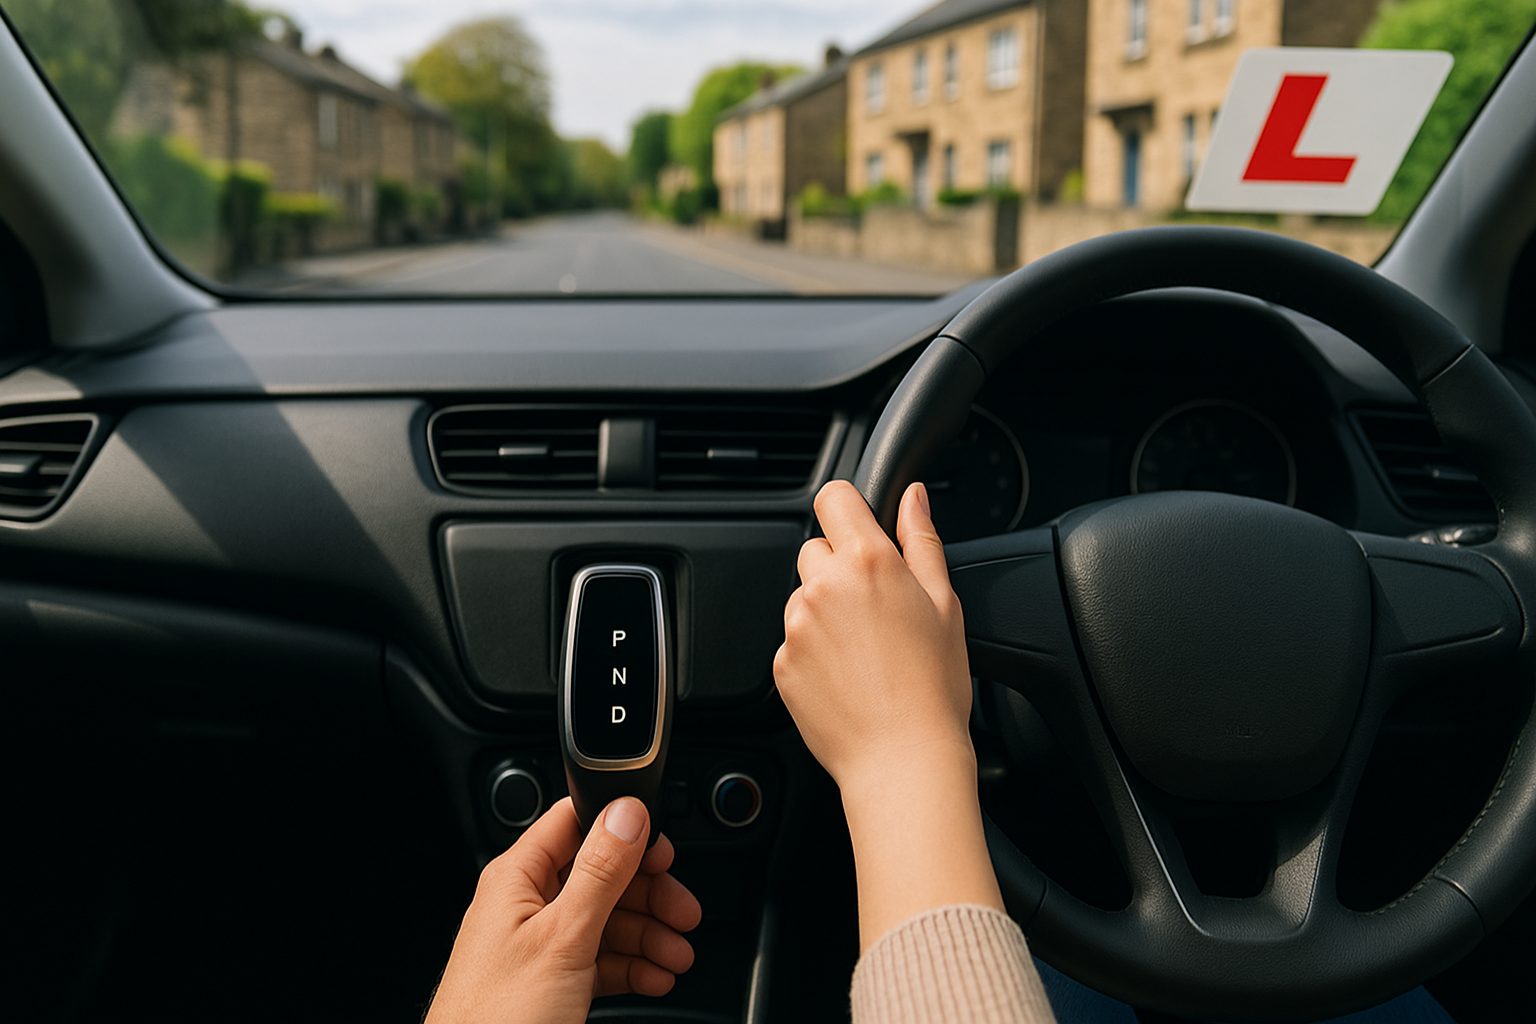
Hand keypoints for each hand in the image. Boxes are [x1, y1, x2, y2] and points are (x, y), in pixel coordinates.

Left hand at [425, 796, 700, 1023]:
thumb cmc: (497, 1019)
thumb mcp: (562, 938)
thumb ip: (599, 873)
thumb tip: (627, 814)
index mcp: (518, 879)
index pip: (574, 825)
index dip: (622, 830)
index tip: (662, 850)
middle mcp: (527, 907)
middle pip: (601, 877)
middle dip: (649, 895)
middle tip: (683, 912)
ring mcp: (540, 946)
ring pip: (607, 921)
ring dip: (648, 936)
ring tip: (676, 955)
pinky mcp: (552, 982)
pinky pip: (601, 960)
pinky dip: (633, 966)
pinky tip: (655, 977)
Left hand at [774, 479, 1002, 948]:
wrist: (903, 759)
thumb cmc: (934, 688)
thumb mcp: (945, 603)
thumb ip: (922, 539)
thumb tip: (913, 496)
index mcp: (869, 562)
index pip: (834, 497)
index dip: (848, 510)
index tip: (859, 529)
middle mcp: (824, 587)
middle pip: (816, 549)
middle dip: (840, 569)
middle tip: (876, 610)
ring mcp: (797, 625)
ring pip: (803, 597)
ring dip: (826, 612)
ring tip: (866, 652)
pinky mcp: (781, 663)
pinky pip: (793, 641)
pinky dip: (814, 652)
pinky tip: (848, 677)